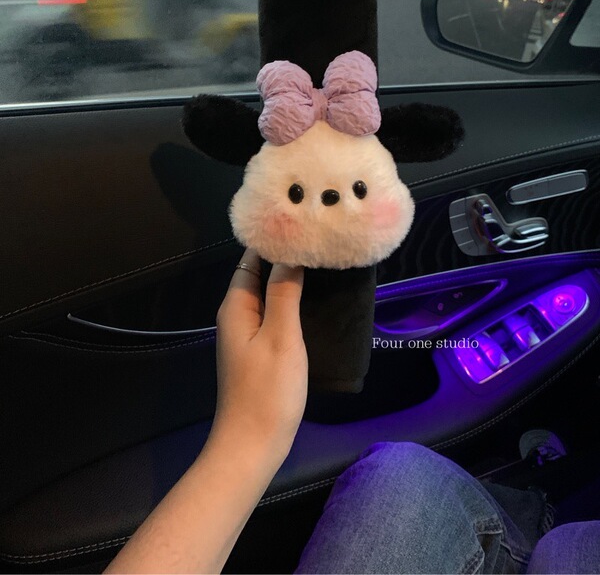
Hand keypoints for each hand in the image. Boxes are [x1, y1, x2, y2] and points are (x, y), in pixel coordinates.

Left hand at [211, 249, 306, 462]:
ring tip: (324, 261)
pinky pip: (276, 314)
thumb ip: (284, 292)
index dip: (275, 238)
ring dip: (292, 279)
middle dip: (286, 256)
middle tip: (321, 238)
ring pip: (270, 295)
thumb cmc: (267, 389)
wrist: (253, 445)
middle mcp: (238, 315)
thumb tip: (290, 252)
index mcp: (237, 305)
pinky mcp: (260, 351)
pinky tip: (317, 300)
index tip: (302, 220)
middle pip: (260, 274)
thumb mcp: (281, 336)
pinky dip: (293, 301)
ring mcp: (248, 334)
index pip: (252, 258)